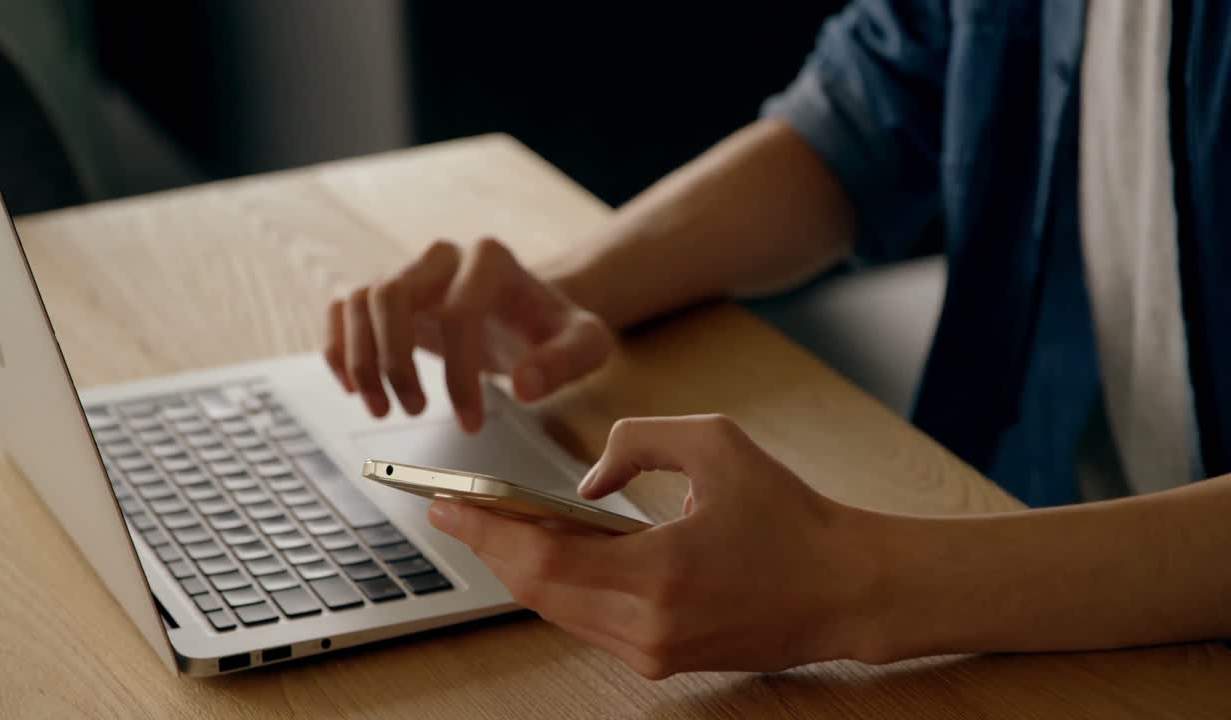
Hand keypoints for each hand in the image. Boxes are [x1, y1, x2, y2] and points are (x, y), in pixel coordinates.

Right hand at [324, 238, 613, 430]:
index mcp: (491, 260)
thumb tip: (526, 387)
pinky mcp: (386, 294)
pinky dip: (339, 349)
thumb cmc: (554, 329)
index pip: (459, 312)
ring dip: (362, 361)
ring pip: (359, 301)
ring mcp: (409, 272)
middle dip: (396, 361)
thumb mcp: (585, 345)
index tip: (470, 421)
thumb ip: (565, 362)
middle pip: (392, 295)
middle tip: (415, 412)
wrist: (529, 314)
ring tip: (382, 409)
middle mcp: (442, 257)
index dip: (459, 373)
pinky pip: (342, 310)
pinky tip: (355, 389)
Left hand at [427, 415, 887, 677]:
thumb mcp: (717, 444)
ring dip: (518, 568)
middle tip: (452, 508)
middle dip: (488, 547)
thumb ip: (636, 444)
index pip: (542, 559)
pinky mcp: (662, 660)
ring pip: (556, 611)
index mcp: (661, 574)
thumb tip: (585, 486)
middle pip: (536, 592)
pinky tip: (545, 552)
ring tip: (491, 524)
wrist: (848, 589)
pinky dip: (556, 586)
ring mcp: (654, 652)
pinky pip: (586, 622)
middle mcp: (649, 627)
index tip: (442, 502)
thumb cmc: (792, 516)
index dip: (485, 530)